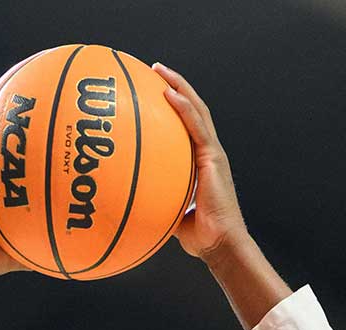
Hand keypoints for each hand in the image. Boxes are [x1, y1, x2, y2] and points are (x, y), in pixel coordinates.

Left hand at [153, 64, 250, 261]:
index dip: (173, 105)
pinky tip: (169, 94)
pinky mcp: (214, 158)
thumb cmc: (197, 236)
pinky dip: (184, 108)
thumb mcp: (169, 212)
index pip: (187, 125)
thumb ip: (154, 200)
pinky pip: (197, 127)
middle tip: (154, 70)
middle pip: (192, 109)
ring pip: (197, 110)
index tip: (154, 90)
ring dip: (178, 86)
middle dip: (174, 85)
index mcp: (200, 161)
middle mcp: (208, 152)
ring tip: (159, 70)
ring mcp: (213, 153)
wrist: (220, 244)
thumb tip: (125, 201)